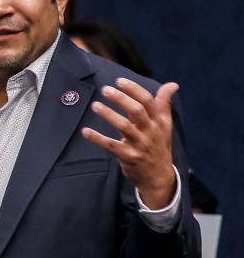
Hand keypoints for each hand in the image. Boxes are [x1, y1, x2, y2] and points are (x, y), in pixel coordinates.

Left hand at [81, 78, 177, 208]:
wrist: (159, 177)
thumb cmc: (158, 146)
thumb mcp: (165, 125)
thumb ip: (163, 104)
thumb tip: (173, 84)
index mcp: (159, 122)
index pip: (148, 102)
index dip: (134, 90)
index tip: (119, 81)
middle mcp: (150, 131)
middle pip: (137, 112)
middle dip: (121, 99)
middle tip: (105, 89)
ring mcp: (140, 145)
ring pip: (124, 126)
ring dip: (108, 114)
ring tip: (95, 105)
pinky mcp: (128, 156)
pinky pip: (111, 145)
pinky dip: (97, 138)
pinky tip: (85, 131)